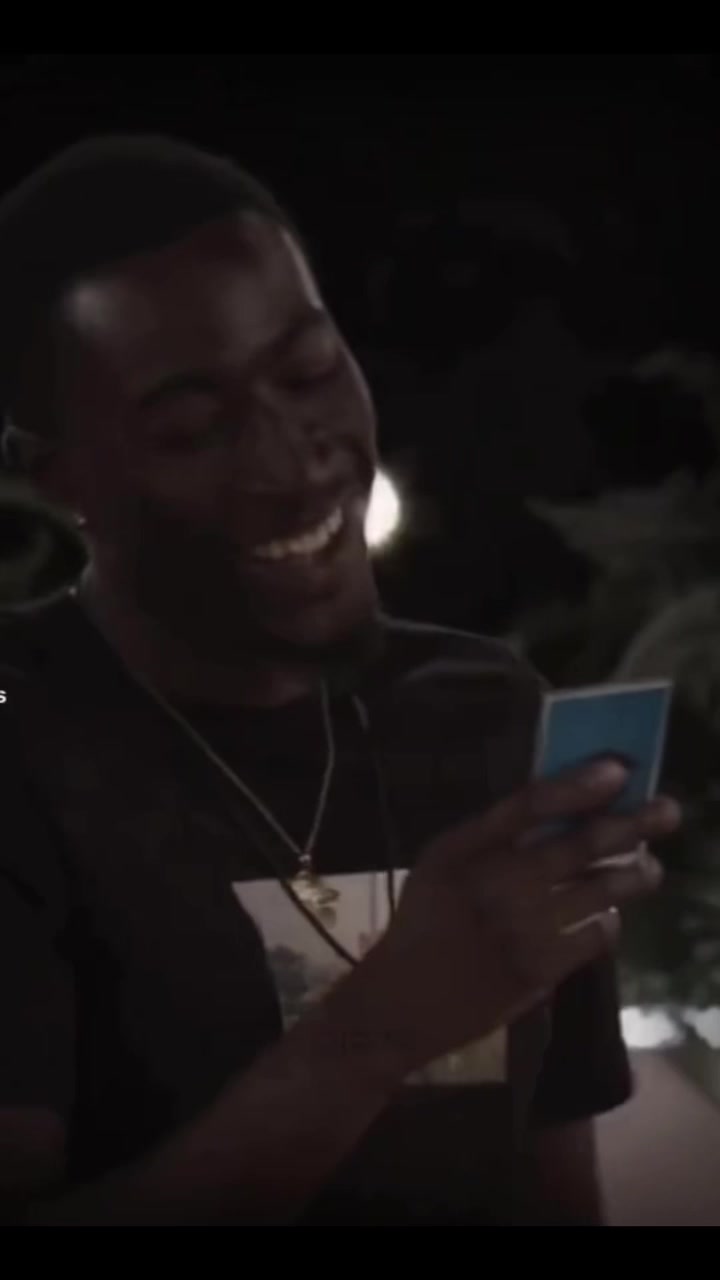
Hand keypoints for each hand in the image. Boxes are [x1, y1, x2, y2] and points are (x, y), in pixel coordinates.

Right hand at [357, 760, 680, 1074]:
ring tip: (650, 868)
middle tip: (668, 809)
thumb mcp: (440, 864)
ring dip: (634, 874)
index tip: (619, 769)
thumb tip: (563, 802)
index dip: (578, 784)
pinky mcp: (539, 970)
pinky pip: (594, 936)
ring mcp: (520, 930)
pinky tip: (608, 915)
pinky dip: (609, 922)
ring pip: (599, 892)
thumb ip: (491, 836)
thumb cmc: (424, 922)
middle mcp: (493, 884)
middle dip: (630, 824)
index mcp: (461, 848)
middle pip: (577, 845)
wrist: (403, 1002)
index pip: (528, 805)